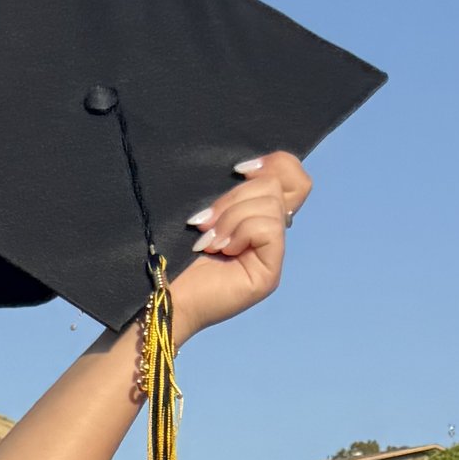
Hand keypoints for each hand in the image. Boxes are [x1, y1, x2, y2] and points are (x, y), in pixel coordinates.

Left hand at [165, 153, 307, 343]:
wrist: (163, 295)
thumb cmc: (178, 255)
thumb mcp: (211, 212)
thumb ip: (236, 193)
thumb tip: (248, 171)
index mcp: (260, 217)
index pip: (294, 177)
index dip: (273, 164)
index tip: (237, 170)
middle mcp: (271, 235)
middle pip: (275, 186)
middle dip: (234, 197)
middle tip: (205, 222)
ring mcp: (273, 256)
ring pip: (270, 204)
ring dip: (231, 218)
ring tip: (208, 242)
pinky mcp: (270, 273)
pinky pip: (268, 227)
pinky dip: (239, 233)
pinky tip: (219, 250)